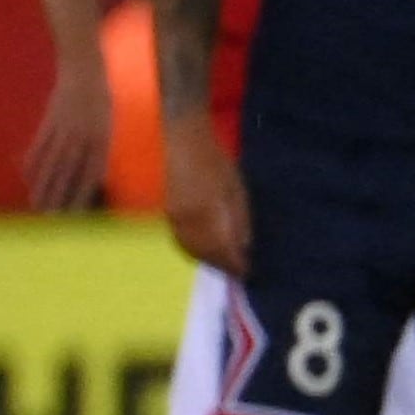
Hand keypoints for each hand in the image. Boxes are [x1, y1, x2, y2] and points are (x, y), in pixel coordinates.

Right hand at [23, 61, 113, 210]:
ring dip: (44, 185)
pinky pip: (40, 146)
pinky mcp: (51, 120)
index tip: (74, 214)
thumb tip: (95, 176)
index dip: (81, 195)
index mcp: (102, 138)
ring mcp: (65, 128)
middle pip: (69, 173)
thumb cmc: (100, 99)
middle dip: (60, 197)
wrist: (85, 68)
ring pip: (52, 162)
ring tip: (37, 204)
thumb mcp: (107, 124)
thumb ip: (99, 148)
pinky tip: (27, 178)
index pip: (91, 174)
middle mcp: (84, 135)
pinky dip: (33, 163)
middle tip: (52, 219)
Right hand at [161, 115, 247, 275]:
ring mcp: (174, 217)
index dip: (234, 264)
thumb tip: (244, 246)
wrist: (181, 140)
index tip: (247, 273)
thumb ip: (239, 220)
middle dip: (221, 265)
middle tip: (237, 272)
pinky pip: (180, 240)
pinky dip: (192, 250)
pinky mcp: (167, 213)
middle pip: (205, 253)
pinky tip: (203, 251)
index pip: (223, 249)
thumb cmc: (214, 160)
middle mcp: (188, 221)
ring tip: (222, 265)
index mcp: (209, 214)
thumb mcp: (236, 189)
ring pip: (190, 249)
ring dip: (206, 260)